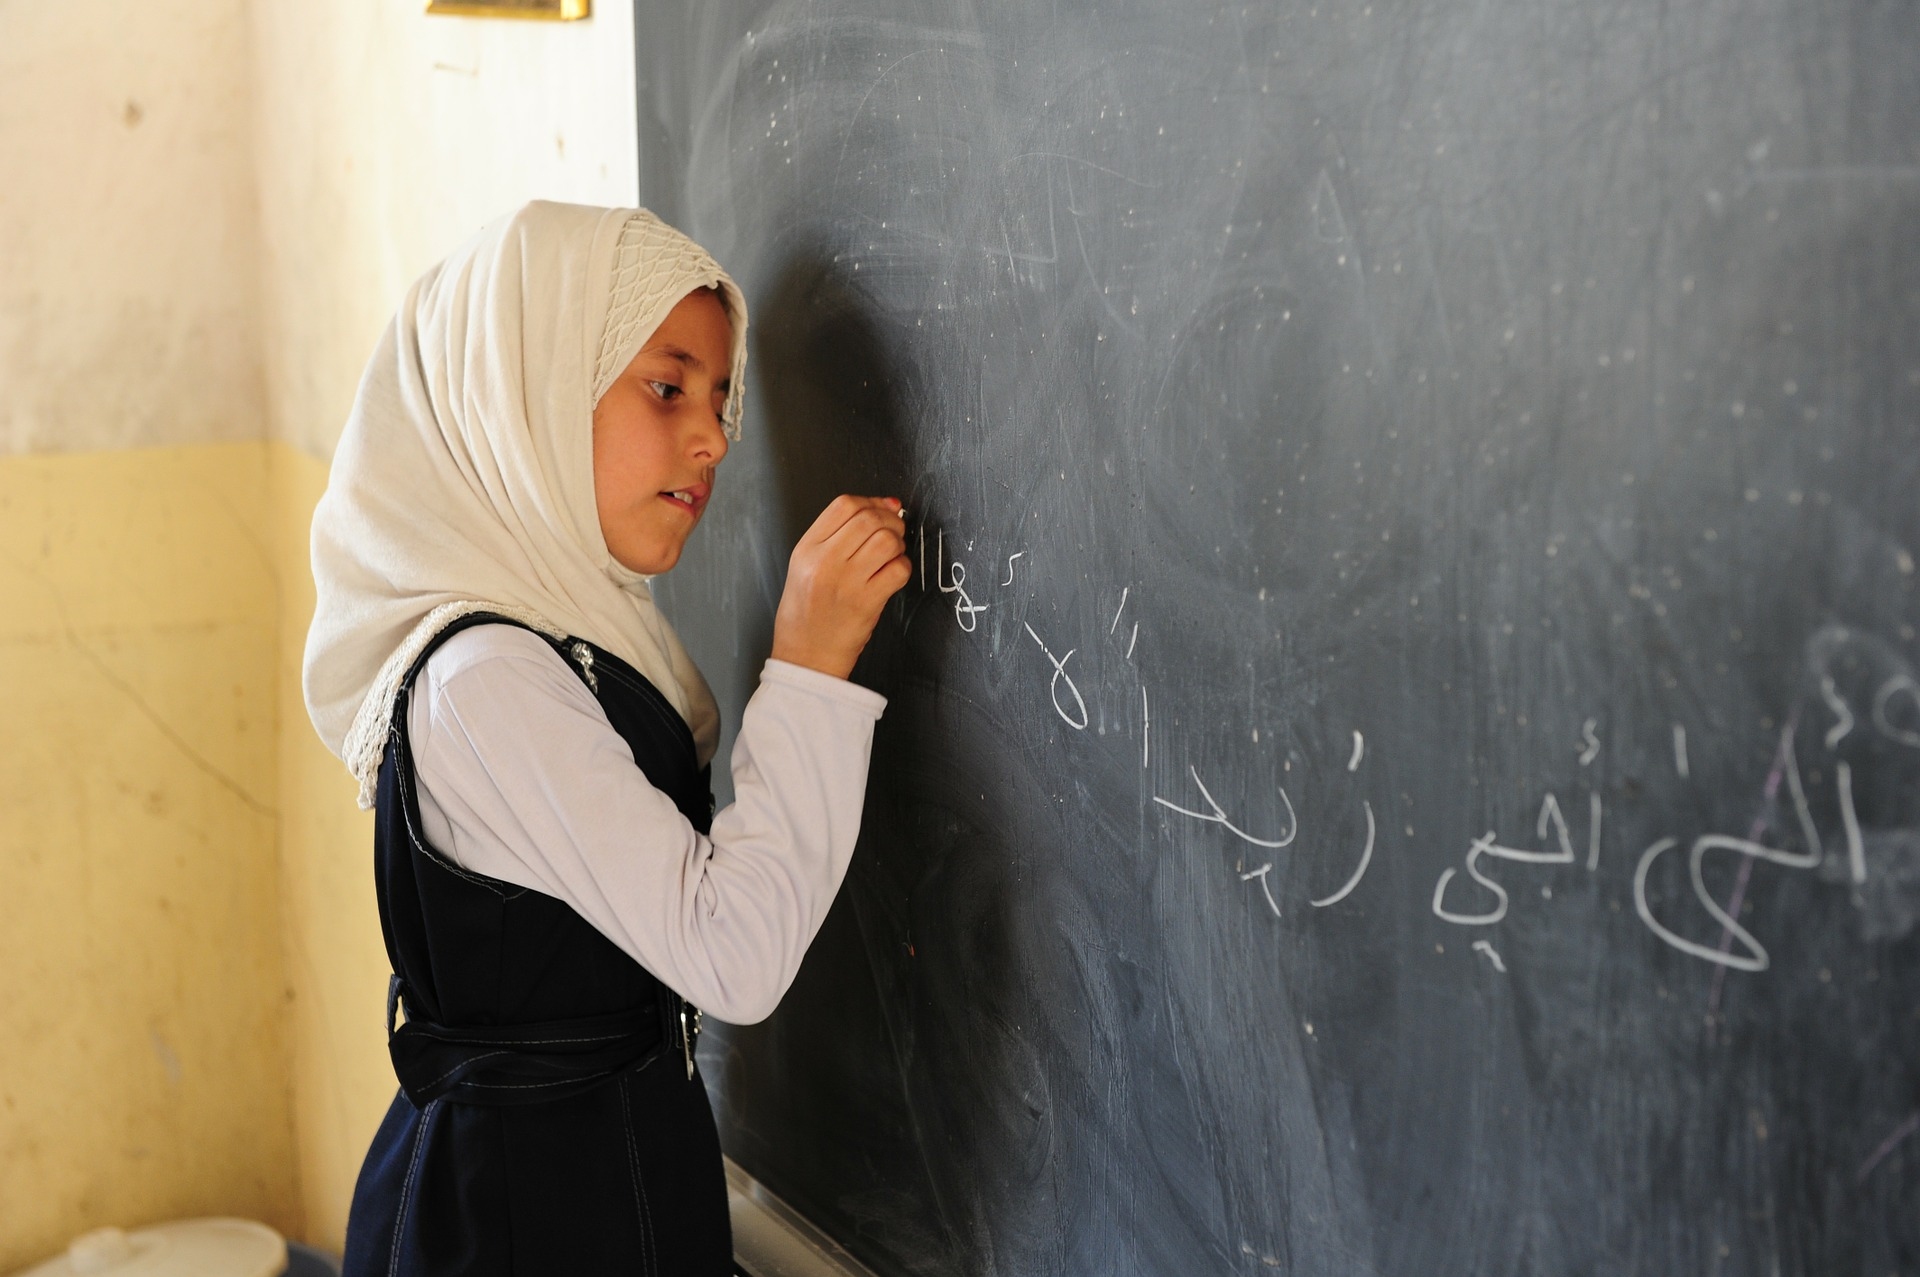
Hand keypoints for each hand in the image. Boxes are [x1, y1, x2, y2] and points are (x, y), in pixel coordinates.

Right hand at [771, 495, 911, 679]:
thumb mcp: (804, 567)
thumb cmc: (806, 613)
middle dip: (890, 521)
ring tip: (892, 556)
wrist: (805, 657)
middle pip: (868, 518)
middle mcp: (824, 562)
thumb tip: (885, 506)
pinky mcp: (866, 603)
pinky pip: (897, 570)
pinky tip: (892, 575)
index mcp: (806, 549)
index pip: (843, 505)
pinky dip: (903, 568)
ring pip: (886, 540)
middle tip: (894, 533)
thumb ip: (836, 536)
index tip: (882, 510)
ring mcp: (845, 583)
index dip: (871, 502)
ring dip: (898, 544)